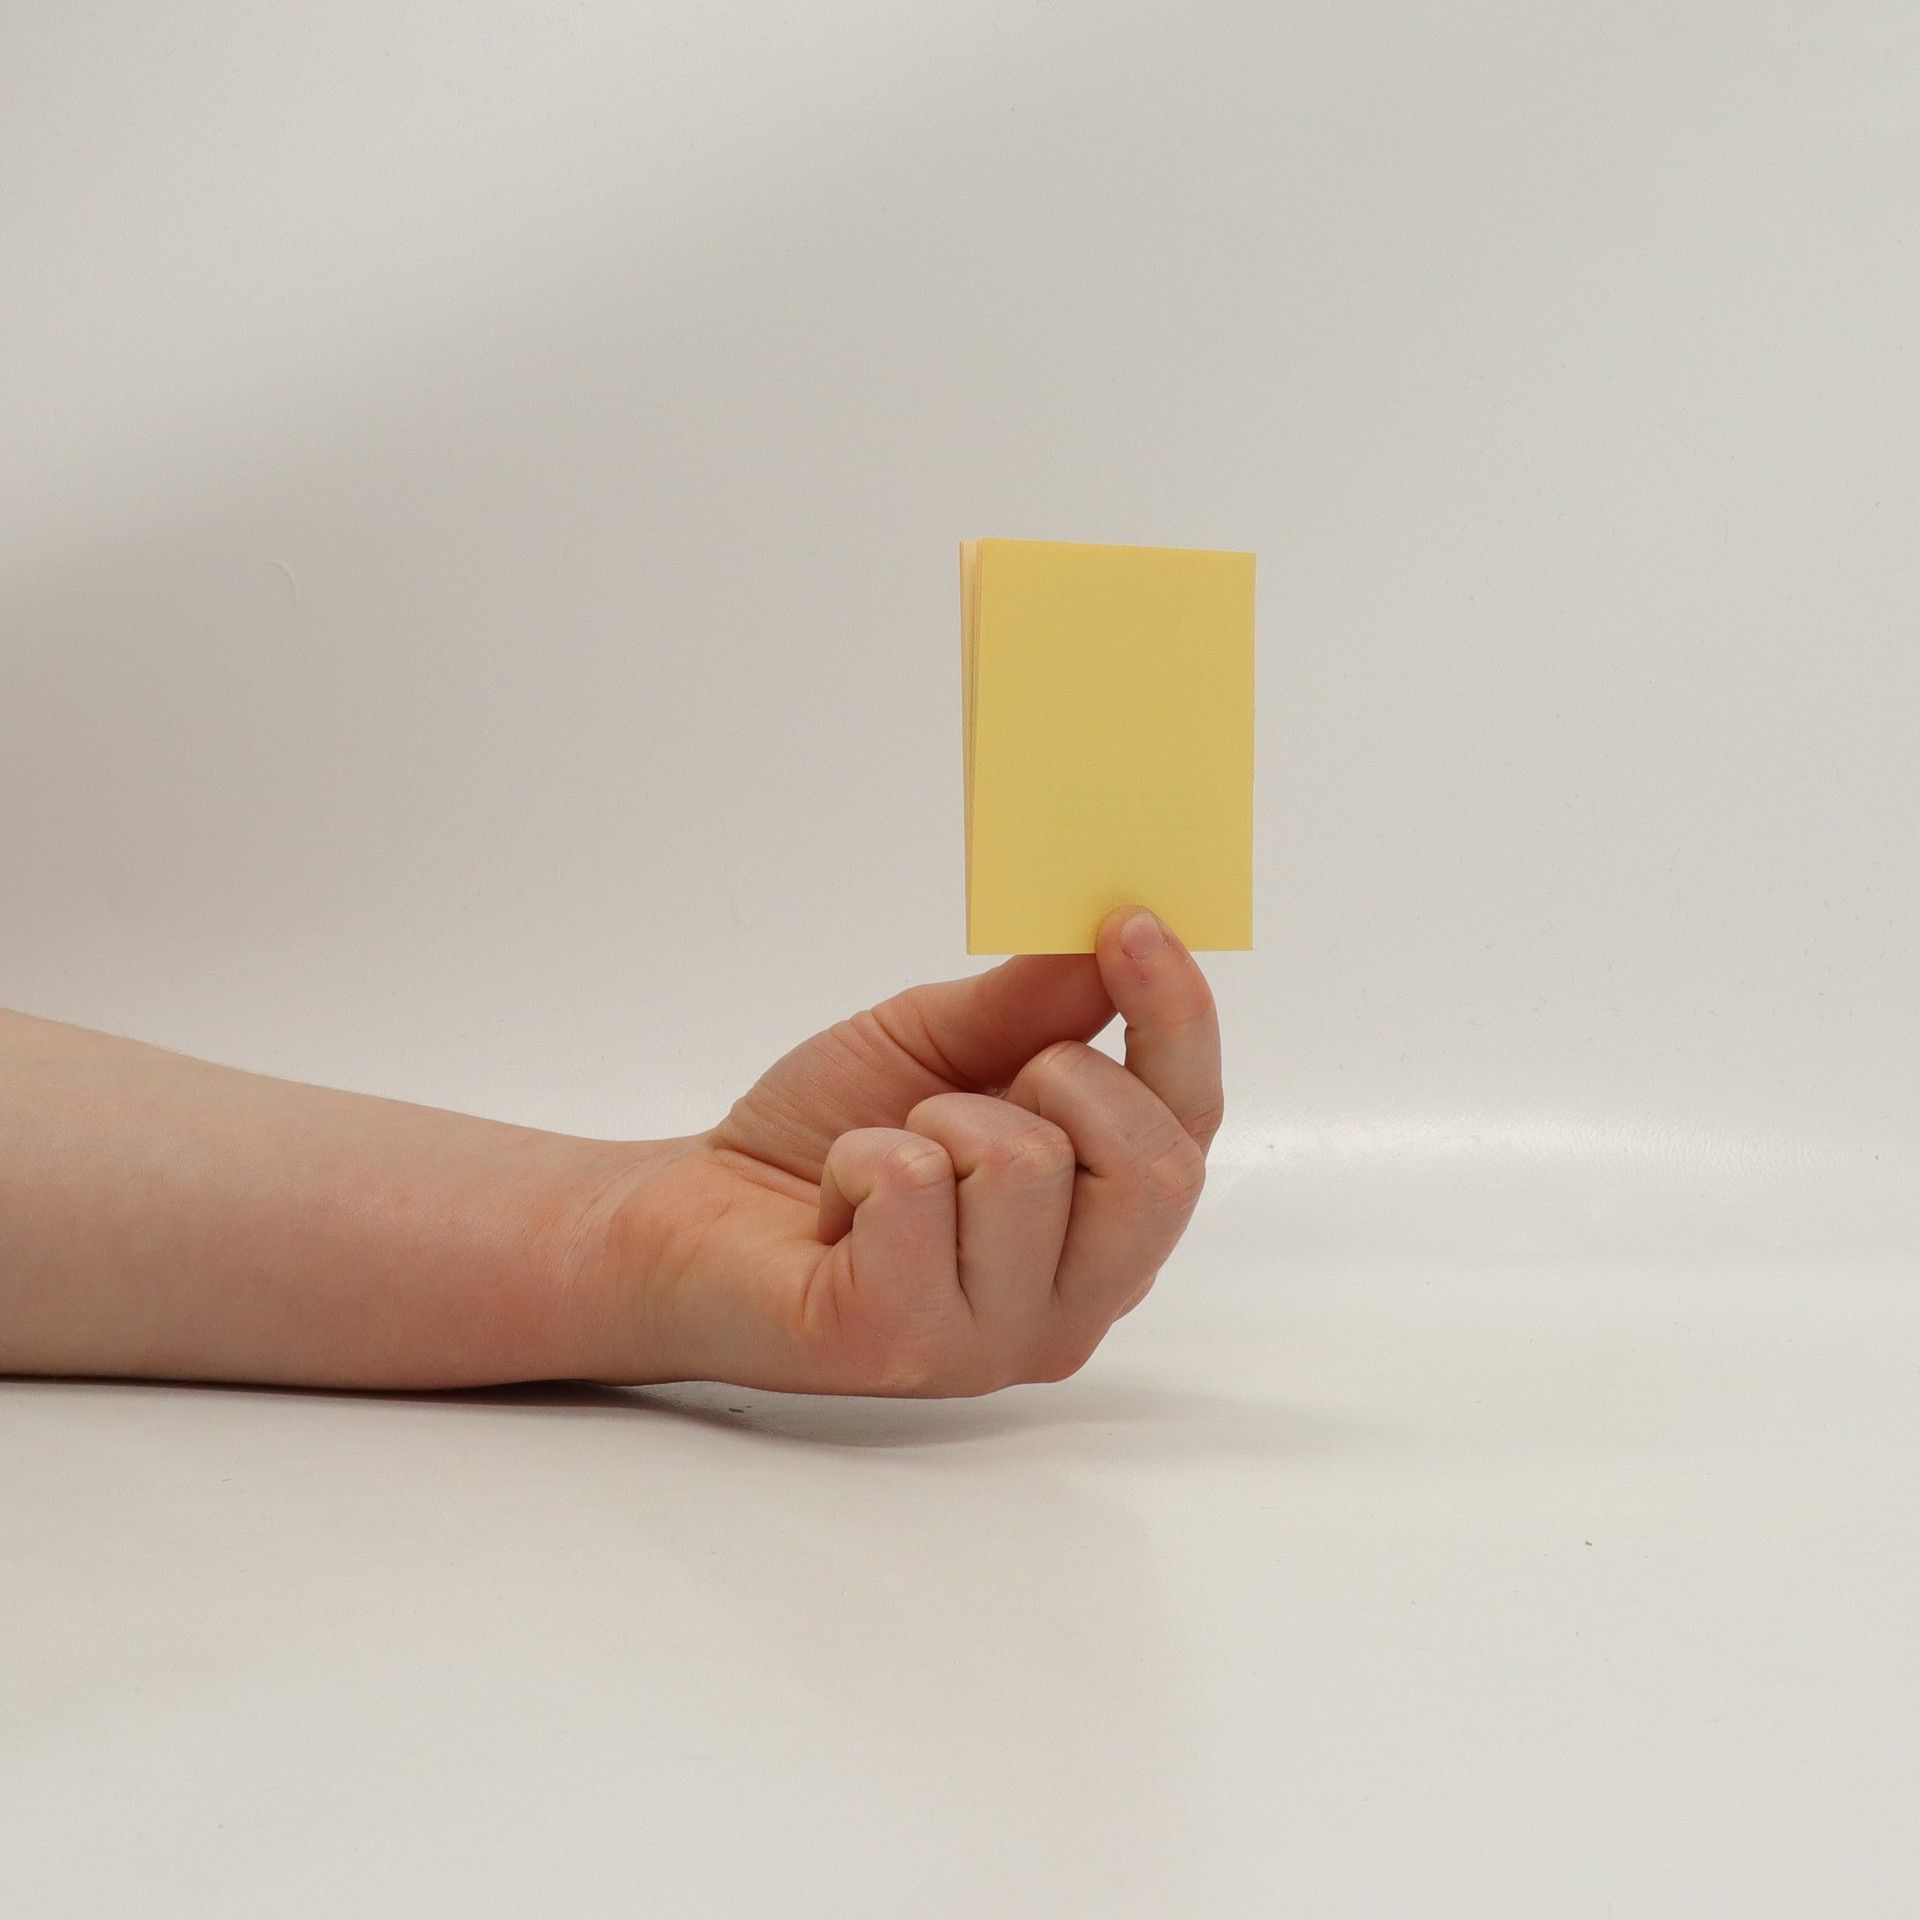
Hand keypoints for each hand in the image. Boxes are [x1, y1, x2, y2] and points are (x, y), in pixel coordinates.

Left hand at [573, 907, 1223, 1394]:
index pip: (1191, 1135)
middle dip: (1066, 1076)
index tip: (1133, 923)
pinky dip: (859, 1154)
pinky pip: (914, 1186)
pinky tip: (835, 1200)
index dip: (1178, 1022)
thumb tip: (1107, 941)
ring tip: (885, 1149)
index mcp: (1096, 1235)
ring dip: (934, 1116)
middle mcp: (1069, 1307)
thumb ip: (1032, 1008)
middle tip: (974, 1080)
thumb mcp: (938, 1048)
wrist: (687, 1219)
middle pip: (1155, 1170)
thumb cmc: (823, 1137)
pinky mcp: (896, 1342)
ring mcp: (988, 1340)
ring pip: (1026, 1164)